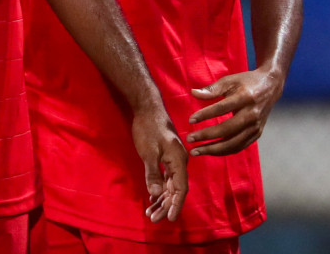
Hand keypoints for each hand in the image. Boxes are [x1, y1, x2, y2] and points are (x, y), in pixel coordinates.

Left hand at [132, 106, 187, 222]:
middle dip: (166, 205)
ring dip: (161, 199)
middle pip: (176, 189)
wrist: (148, 109)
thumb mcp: (149, 152)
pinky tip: (152, 199)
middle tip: (153, 219)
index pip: (181, 188)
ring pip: (170, 185)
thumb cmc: (149, 128)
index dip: (176, 204)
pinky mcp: (165, 158)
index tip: (169, 218)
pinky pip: (165, 179)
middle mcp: (179, 162)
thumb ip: (152, 173)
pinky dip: (159, 190)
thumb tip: (155, 193)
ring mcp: (172, 160)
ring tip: (150, 213)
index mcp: (179, 160)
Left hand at [186, 67, 284, 156]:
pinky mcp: (257, 134)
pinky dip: (223, 151)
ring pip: (232, 143)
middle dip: (206, 136)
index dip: (205, 115)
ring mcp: (256, 126)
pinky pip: (238, 147)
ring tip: (196, 151)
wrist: (271, 86)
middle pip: (226, 130)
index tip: (190, 120)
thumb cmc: (247, 82)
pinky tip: (210, 151)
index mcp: (246, 97)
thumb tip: (193, 93)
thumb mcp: (231, 80)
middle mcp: (252, 114)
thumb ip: (212, 89)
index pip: (222, 108)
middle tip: (189, 139)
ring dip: (212, 149)